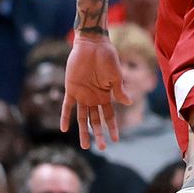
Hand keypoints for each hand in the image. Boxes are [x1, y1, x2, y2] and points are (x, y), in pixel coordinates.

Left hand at [60, 34, 132, 148]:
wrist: (92, 44)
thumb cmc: (108, 57)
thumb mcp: (116, 75)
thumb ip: (119, 89)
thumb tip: (129, 102)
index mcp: (106, 95)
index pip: (109, 115)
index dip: (112, 127)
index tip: (115, 140)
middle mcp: (93, 98)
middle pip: (95, 120)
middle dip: (98, 134)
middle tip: (100, 148)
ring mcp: (81, 94)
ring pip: (82, 118)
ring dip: (83, 131)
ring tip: (85, 145)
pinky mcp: (70, 89)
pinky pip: (66, 106)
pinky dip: (65, 117)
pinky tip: (64, 128)